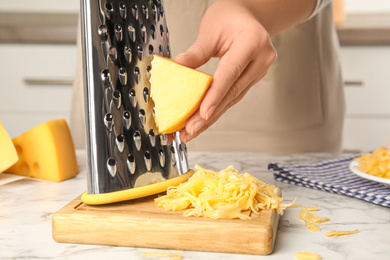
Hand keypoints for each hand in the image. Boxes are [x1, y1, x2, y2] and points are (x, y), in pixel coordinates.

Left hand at [175, 0, 276, 142]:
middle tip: (190, 130)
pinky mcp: (252, 79)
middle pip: (232, 92)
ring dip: (211, 117)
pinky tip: (203, 121)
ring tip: (192, 131)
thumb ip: (196, 52)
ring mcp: (259, 71)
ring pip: (233, 99)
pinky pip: (233, 96)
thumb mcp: (210, 29)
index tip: (203, 114)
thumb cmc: (230, 18)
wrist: (247, 17)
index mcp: (253, 41)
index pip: (230, 72)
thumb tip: (178, 67)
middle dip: (209, 114)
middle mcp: (261, 59)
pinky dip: (217, 108)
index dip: (215, 95)